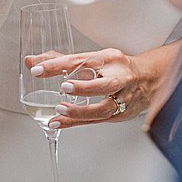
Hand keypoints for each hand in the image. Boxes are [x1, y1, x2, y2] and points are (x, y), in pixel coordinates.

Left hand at [25, 40, 180, 129]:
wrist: (151, 80)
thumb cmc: (117, 68)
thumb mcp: (93, 58)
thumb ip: (61, 61)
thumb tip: (31, 61)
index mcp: (109, 59)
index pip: (82, 60)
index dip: (59, 65)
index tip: (38, 69)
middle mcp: (119, 77)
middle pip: (104, 84)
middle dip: (83, 87)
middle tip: (63, 87)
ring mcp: (123, 98)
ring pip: (105, 107)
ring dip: (81, 111)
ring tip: (60, 110)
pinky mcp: (121, 115)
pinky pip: (99, 120)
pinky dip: (77, 123)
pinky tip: (60, 122)